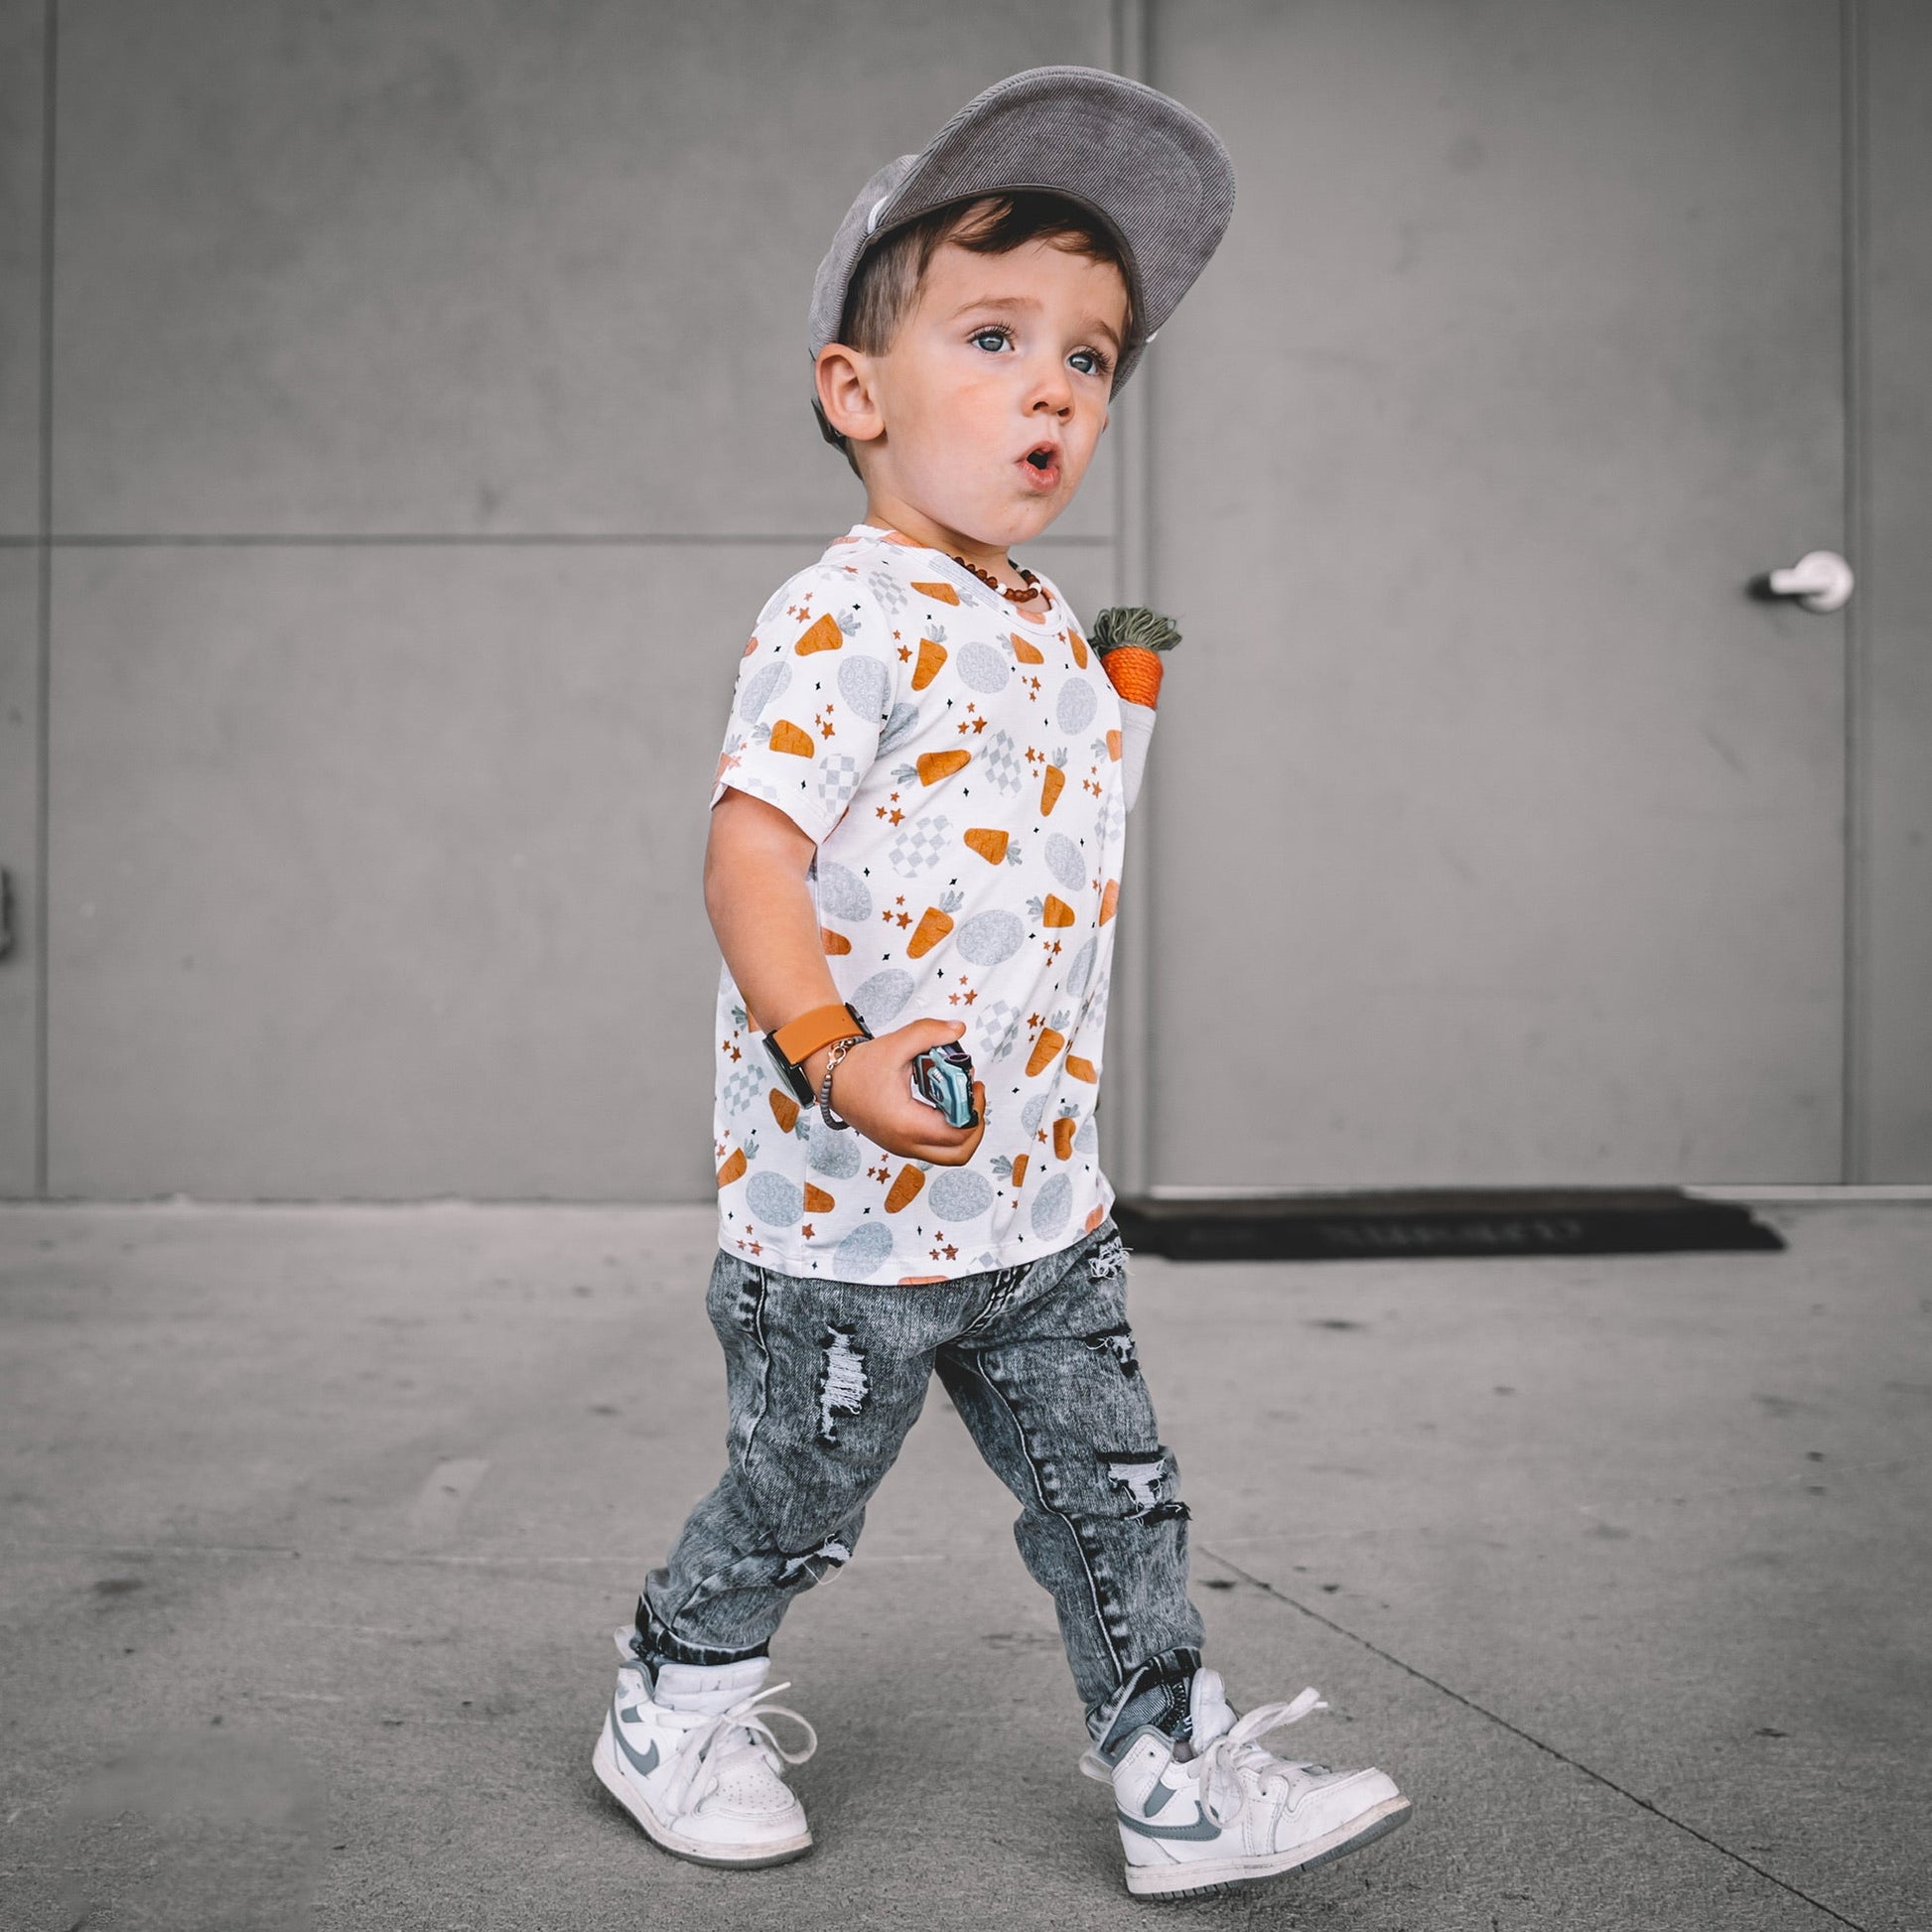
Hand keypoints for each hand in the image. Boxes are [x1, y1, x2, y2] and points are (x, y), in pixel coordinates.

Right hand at [805, 1019, 987, 1164]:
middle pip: (959, 1153)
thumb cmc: (859, 1067)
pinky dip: (949, 1131)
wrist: (833, 1080)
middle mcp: (905, 1143)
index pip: (957, 1132)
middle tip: (975, 1098)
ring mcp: (902, 1147)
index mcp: (906, 1124)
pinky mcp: (901, 1143)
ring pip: (948, 1155)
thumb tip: (958, 1029)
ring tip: (963, 1100)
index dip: (975, 1110)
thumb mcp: (896, 1044)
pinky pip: (935, 1148)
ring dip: (963, 1131)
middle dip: (975, 1126)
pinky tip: (946, 1102)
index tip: (975, 1085)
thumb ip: (928, 1033)